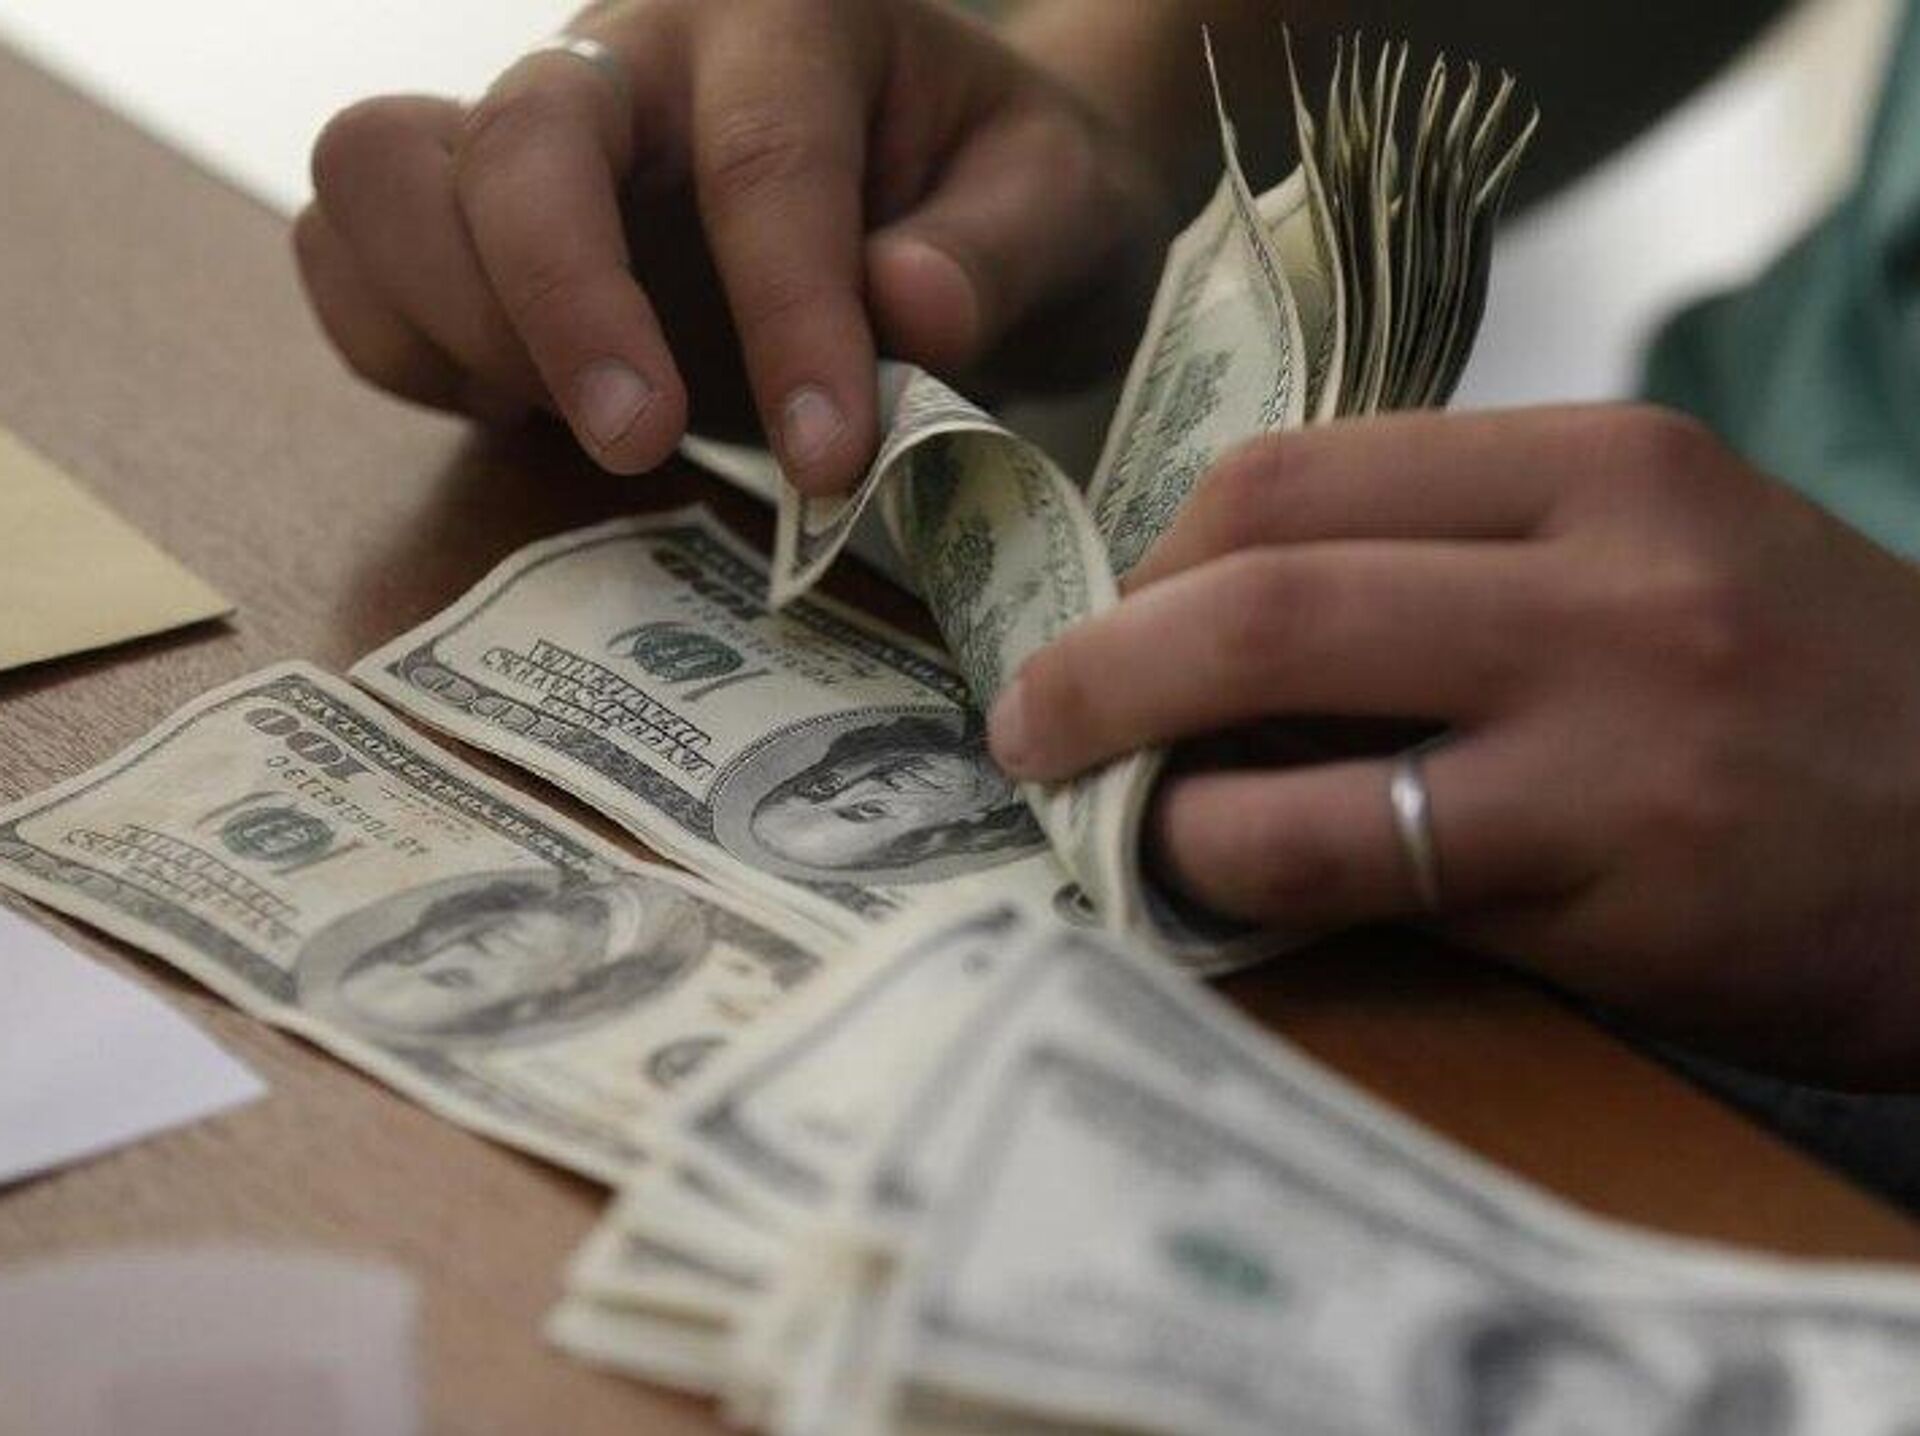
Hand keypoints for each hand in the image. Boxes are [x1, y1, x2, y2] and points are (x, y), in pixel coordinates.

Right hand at [293, 0, 1168, 490]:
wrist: (939, 176)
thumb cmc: (1000, 189)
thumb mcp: (1060, 205)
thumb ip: (999, 251)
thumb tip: (909, 310)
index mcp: (788, 20)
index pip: (759, 162)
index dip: (787, 316)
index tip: (831, 457)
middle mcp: (633, 55)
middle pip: (517, 137)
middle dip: (565, 305)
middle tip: (644, 443)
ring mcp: (536, 134)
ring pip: (376, 175)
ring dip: (455, 321)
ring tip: (590, 424)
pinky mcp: (475, 221)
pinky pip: (353, 260)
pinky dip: (405, 349)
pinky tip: (524, 410)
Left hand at [989, 407, 1919, 1085]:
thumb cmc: (1799, 709)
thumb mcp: (1648, 573)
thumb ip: (1450, 575)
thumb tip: (1209, 630)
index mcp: (1601, 465)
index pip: (1298, 468)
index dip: (1160, 553)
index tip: (1110, 623)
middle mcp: (1606, 564)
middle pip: (1260, 570)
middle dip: (1101, 656)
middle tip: (1030, 721)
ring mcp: (1614, 717)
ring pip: (1278, 705)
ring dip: (1142, 771)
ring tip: (1103, 815)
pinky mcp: (1612, 869)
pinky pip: (1347, 859)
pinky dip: (1231, 872)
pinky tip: (1206, 888)